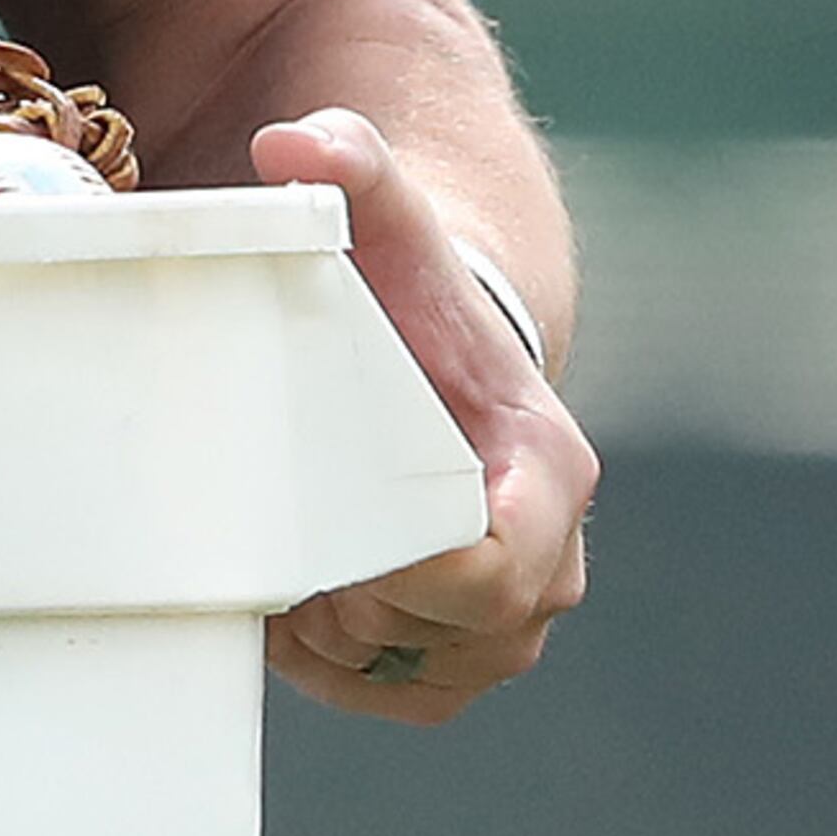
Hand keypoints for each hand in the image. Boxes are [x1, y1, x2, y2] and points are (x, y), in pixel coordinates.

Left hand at [249, 108, 596, 720]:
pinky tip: (296, 598)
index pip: (499, 563)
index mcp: (547, 469)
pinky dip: (334, 664)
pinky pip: (395, 692)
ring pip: (412, 668)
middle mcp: (550, 559)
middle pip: (447, 628)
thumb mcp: (386, 225)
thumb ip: (350, 166)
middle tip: (286, 541)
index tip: (338, 545)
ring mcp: (513, 618)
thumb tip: (293, 143)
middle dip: (356, 598)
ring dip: (335, 632)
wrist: (438, 366)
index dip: (418, 572)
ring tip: (287, 558)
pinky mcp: (466, 656)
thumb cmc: (412, 304)